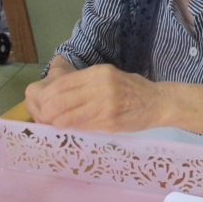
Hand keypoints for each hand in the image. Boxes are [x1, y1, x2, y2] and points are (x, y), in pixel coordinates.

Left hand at [26, 63, 165, 132]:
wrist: (159, 103)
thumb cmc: (133, 90)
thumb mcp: (110, 77)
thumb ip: (86, 84)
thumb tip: (56, 95)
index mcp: (99, 72)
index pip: (60, 84)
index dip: (46, 97)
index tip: (43, 105)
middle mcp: (101, 86)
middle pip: (58, 101)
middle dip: (47, 112)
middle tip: (47, 118)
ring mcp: (106, 105)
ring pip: (66, 117)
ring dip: (58, 123)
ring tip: (59, 125)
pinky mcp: (110, 122)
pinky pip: (81, 127)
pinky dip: (73, 129)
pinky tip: (75, 129)